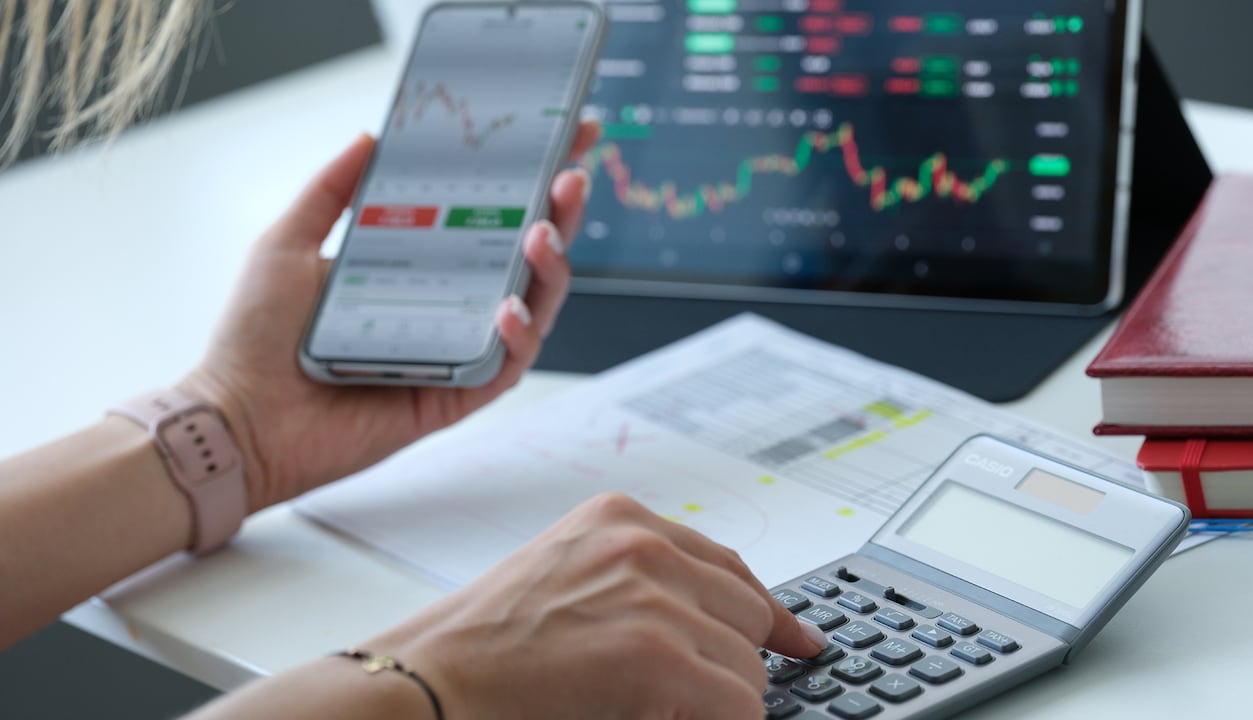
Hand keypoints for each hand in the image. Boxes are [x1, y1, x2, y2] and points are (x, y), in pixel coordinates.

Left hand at [179, 124, 599, 512]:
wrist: (239, 419)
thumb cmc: (256, 341)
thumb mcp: (287, 244)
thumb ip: (330, 190)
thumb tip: (370, 139)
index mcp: (419, 268)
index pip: (487, 218)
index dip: (529, 182)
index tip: (560, 138)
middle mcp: (448, 307)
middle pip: (525, 258)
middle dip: (557, 216)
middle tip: (568, 178)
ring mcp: (458, 351)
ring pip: (532, 308)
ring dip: (549, 269)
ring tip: (541, 234)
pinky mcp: (457, 396)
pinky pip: (507, 365)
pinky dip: (516, 335)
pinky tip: (507, 308)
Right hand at [365, 493, 827, 719]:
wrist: (427, 685)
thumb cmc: (480, 647)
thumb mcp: (566, 580)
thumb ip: (635, 583)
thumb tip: (710, 625)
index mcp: (620, 518)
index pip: (726, 565)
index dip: (765, 613)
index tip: (797, 640)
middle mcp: (644, 544)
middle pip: (746, 613)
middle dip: (727, 663)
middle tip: (687, 698)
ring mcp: (655, 596)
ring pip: (747, 666)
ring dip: (714, 702)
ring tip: (645, 711)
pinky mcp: (659, 655)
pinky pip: (740, 704)